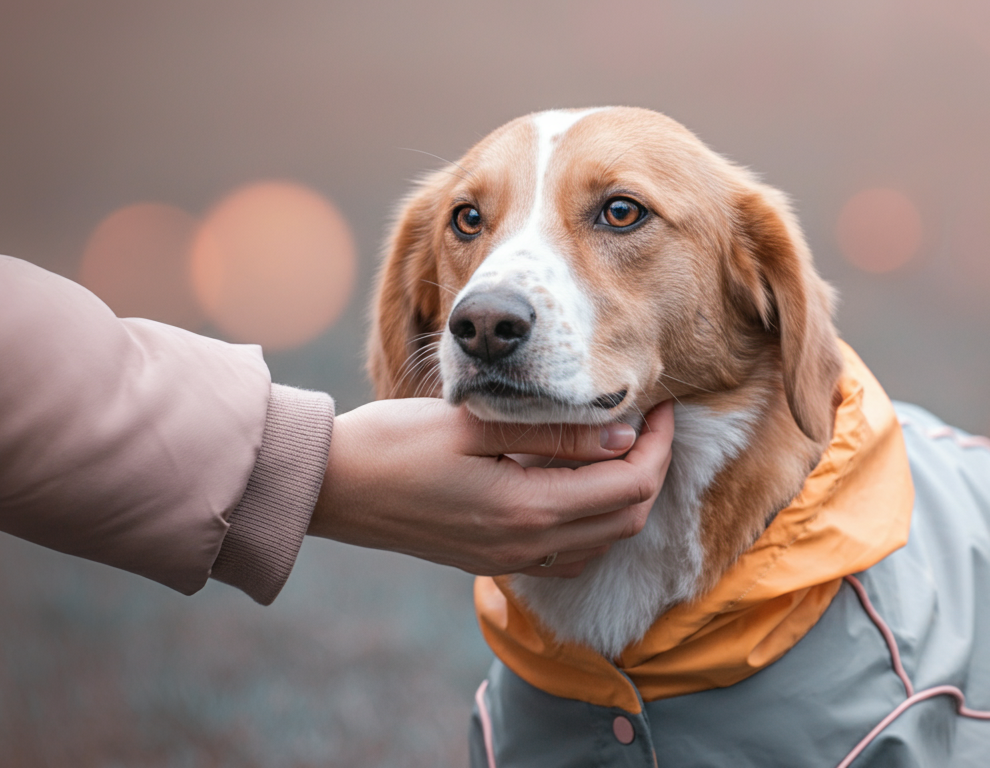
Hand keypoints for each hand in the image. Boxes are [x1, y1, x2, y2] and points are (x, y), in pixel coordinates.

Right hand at [307, 399, 673, 577]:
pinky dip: (591, 519)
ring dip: (624, 495)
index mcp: (527, 511)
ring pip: (602, 539)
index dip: (657, 445)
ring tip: (617, 443)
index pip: (630, 486)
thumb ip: (555, 433)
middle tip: (647, 420)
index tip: (659, 405)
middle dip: (650, 468)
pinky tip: (577, 479)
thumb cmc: (394, 442)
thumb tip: (624, 432)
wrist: (329, 486)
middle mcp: (527, 546)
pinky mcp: (493, 559)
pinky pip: (569, 552)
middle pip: (627, 519)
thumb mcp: (477, 424)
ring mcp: (510, 559)